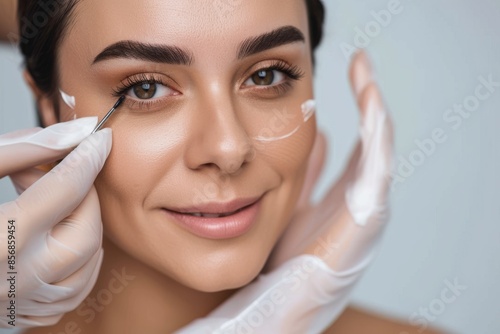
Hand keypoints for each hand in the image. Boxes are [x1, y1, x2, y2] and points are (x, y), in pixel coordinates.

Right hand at [0, 117, 111, 326]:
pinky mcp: (21, 316)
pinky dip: (76, 255)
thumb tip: (71, 135)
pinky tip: (51, 233)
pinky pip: (75, 287)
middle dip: (81, 192)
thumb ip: (18, 152)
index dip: (87, 157)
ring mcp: (20, 304)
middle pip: (86, 229)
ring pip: (88, 261)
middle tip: (55, 169)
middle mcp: (14, 281)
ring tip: (43, 199)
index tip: (99, 137)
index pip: (66, 189)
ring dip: (80, 221)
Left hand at [175, 51, 393, 332]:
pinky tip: (370, 108)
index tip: (351, 72)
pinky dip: (377, 140)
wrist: (275, 303)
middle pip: (373, 141)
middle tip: (360, 63)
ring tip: (365, 77)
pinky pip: (376, 173)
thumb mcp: (294, 205)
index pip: (361, 144)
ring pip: (379, 152)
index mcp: (345, 198)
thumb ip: (308, 174)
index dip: (360, 110)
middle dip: (370, 101)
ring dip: (375, 113)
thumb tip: (320, 138)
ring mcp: (364, 211)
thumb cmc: (282, 259)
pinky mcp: (363, 222)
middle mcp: (359, 201)